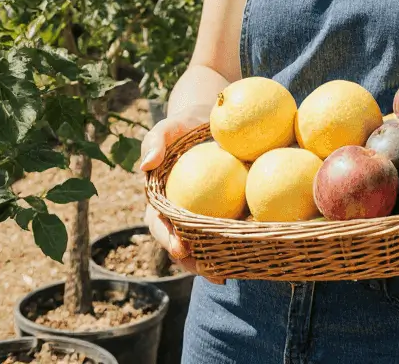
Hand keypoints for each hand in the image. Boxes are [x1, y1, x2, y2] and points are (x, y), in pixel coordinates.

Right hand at [139, 114, 223, 283]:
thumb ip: (155, 140)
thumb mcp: (168, 127)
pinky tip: (253, 250)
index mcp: (159, 200)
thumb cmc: (184, 126)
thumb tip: (145, 165)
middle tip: (210, 273)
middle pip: (180, 244)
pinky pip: (227, 229)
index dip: (167, 239)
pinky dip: (236, 242)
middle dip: (192, 262)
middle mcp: (177, 214)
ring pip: (203, 244)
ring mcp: (199, 215)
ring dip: (213, 263)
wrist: (209, 123)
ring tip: (227, 275)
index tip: (180, 248)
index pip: (158, 224)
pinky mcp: (222, 212)